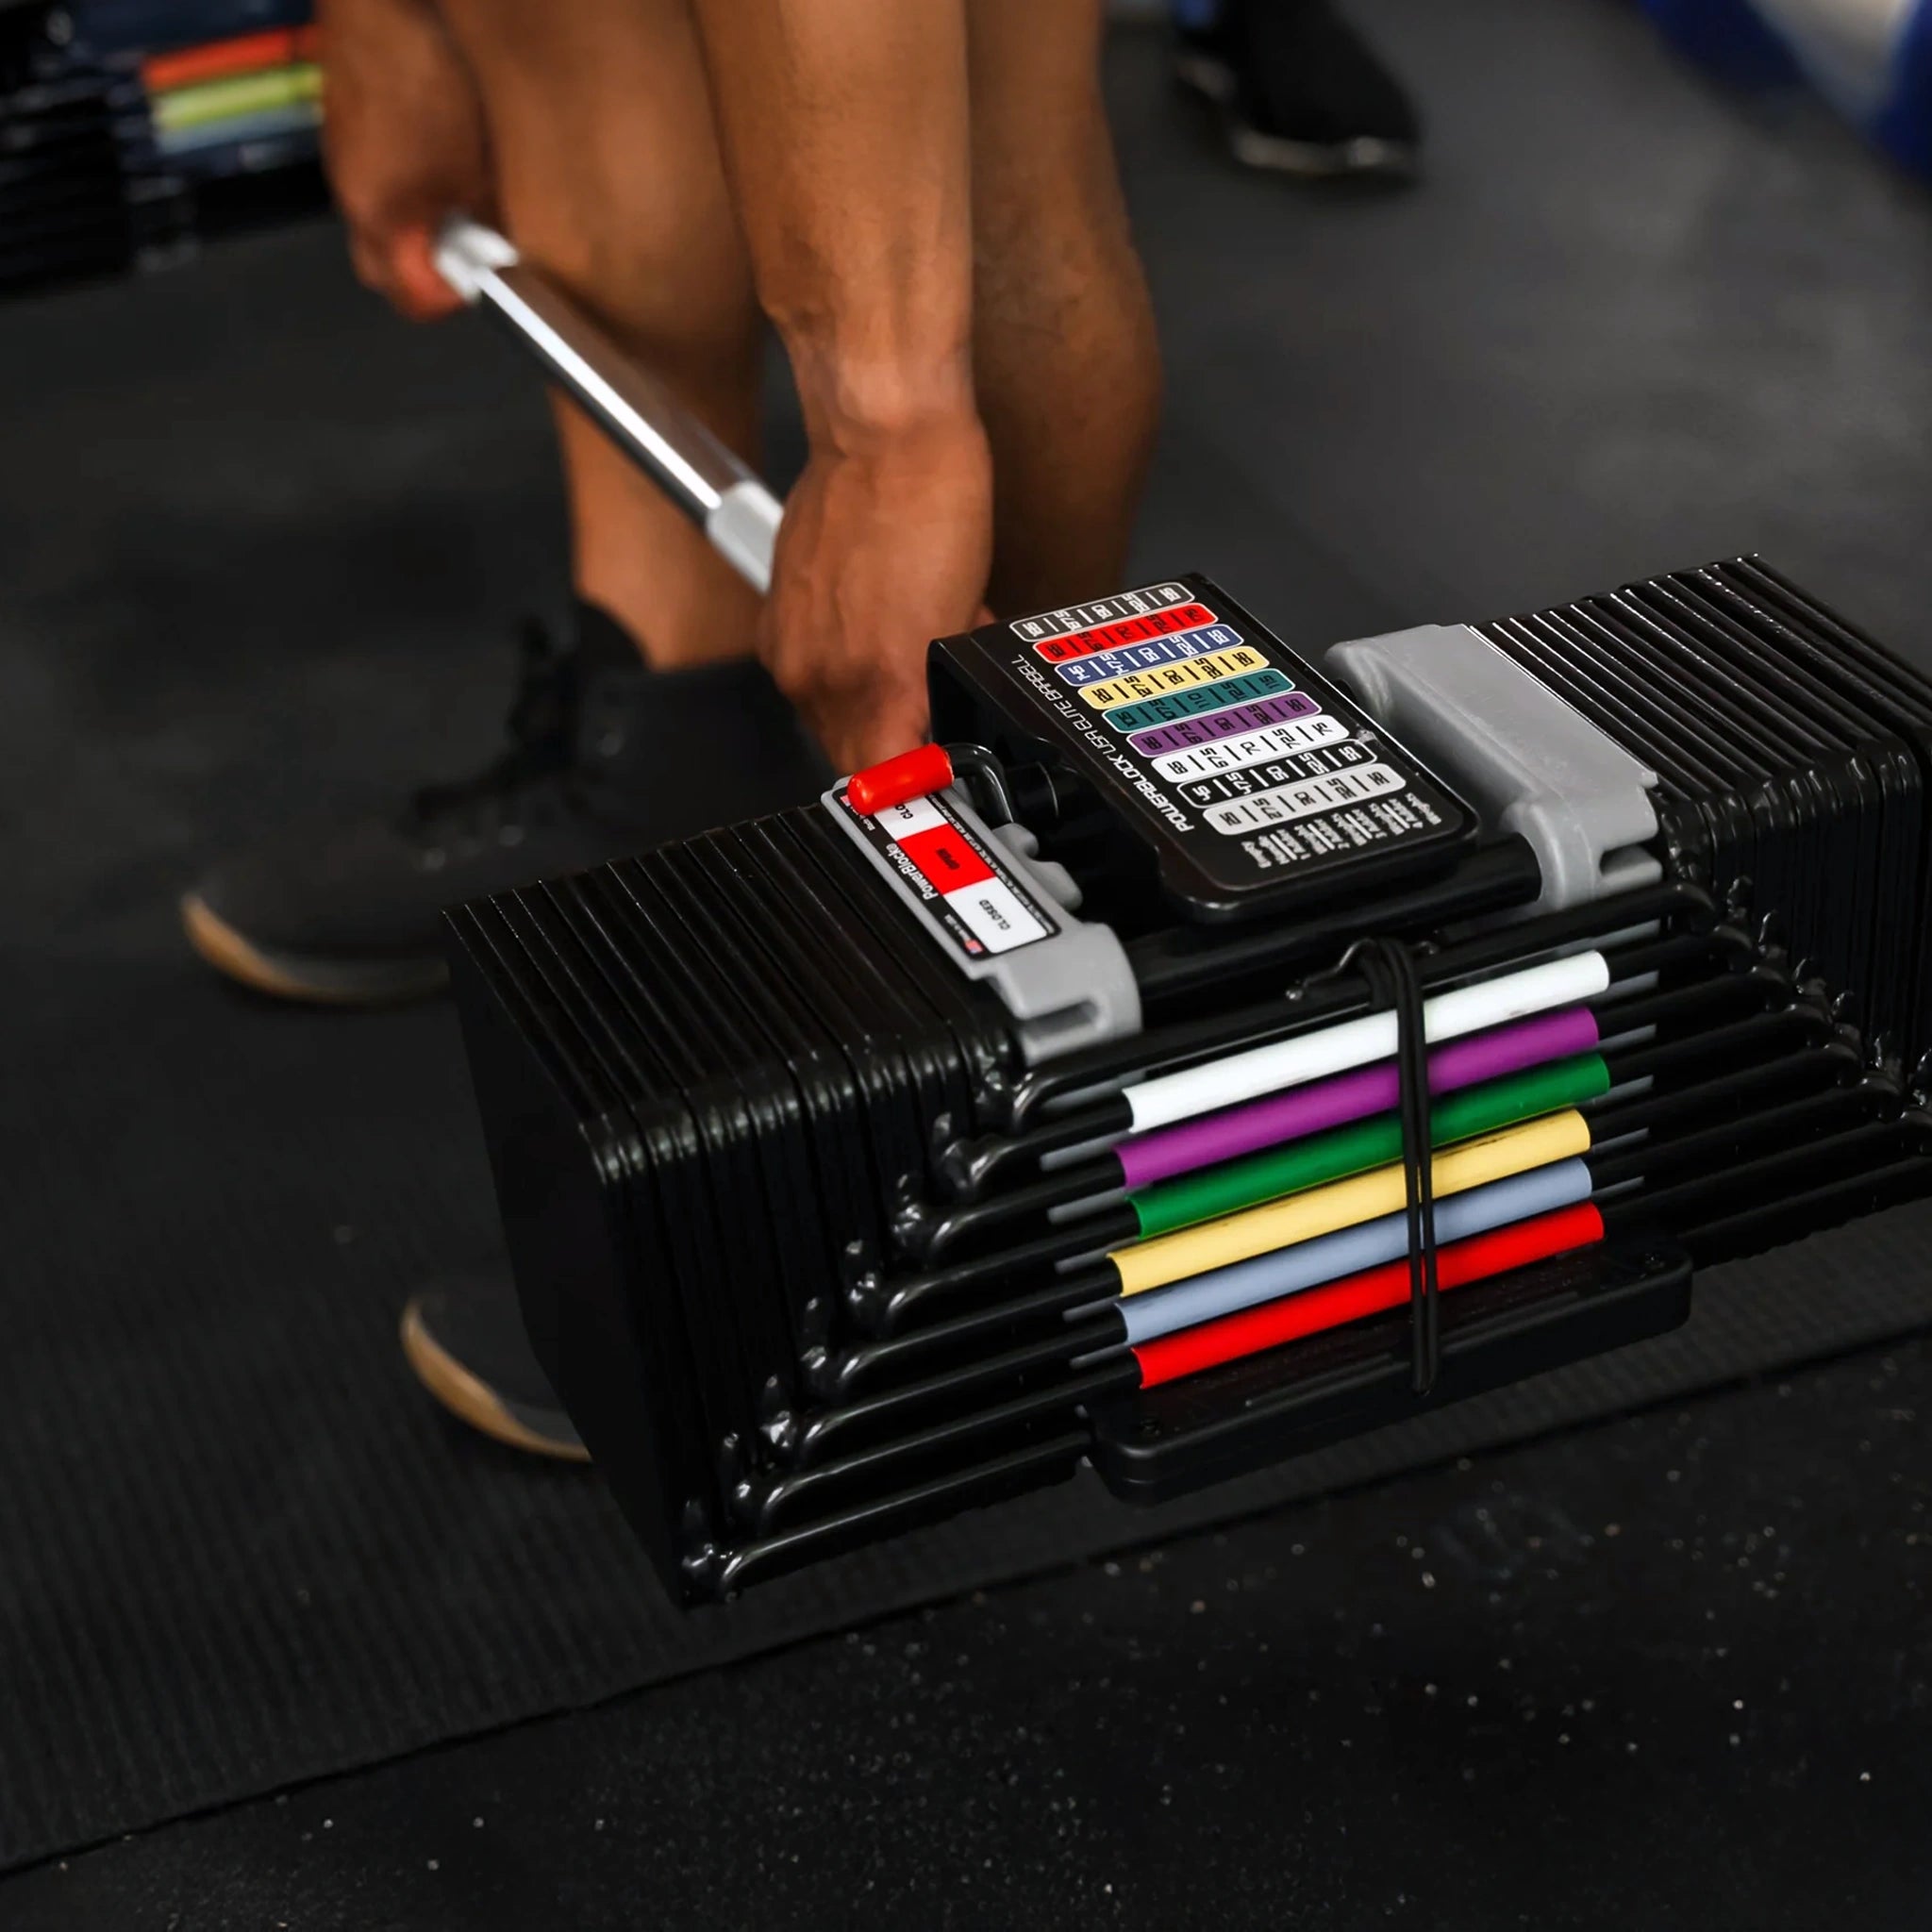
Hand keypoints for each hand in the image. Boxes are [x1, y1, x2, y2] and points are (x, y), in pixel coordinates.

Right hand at [318, 0, 493, 319]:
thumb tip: (504, 249)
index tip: (484, 282)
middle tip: (469, 247)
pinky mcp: (345, 127)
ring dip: (417, 221)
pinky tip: (435, 151)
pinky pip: (374, 176)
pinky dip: (404, 180)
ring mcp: (344, 161)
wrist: (382, 4)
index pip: (414, 299)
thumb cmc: (426, 81)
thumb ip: (488, 221)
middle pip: (385, 269)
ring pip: (379, 221)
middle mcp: (352, 199)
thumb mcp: (479, 167)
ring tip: (457, 192)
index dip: (454, 298)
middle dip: (426, 269)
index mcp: (382, 220)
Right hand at [760, 414, 994, 771]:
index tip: (933, 781)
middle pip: (851, 753)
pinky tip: (879, 631)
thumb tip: (936, 726)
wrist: (884, 431)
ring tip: (909, 663)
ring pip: (831, 714)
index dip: (913, 783)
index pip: (881, 778)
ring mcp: (789, 645)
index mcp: (871, 686)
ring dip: (870, 704)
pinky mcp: (777, 614)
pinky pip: (810, 668)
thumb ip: (938, 689)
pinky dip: (844, 664)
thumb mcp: (962, 618)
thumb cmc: (934, 503)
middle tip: (933, 720)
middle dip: (894, 744)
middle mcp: (815, 676)